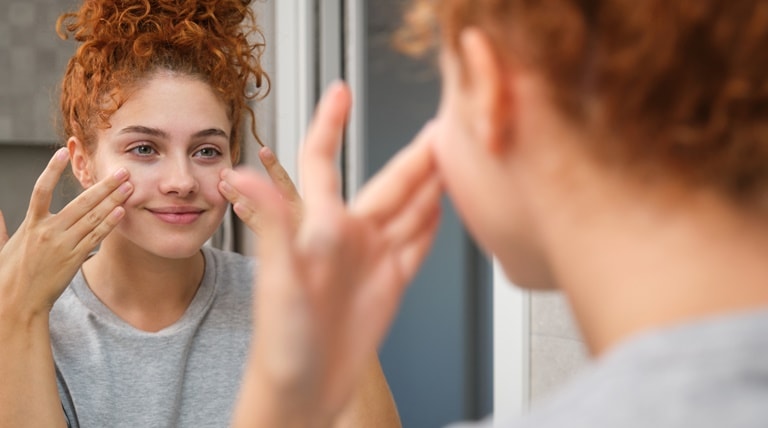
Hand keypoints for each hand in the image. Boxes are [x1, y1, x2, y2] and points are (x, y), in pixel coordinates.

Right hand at [0, 148, 132, 319]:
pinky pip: (96, 237)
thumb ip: (0, 228)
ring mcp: (63, 245)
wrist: (17, 303)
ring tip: (129, 187)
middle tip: (122, 171)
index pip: (41, 189)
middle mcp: (48, 232)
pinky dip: (109, 224)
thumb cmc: (7, 276)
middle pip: (80, 202)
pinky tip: (121, 211)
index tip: (63, 153)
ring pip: (93, 218)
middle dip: (104, 185)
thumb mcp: (1, 247)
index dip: (52, 170)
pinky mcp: (75, 259)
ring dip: (113, 201)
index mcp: (30, 225)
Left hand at [230, 82, 441, 426]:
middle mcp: (346, 235)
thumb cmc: (280, 340)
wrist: (302, 390)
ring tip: (454, 157)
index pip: (323, 161)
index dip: (331, 124)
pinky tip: (444, 205)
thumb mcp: (277, 279)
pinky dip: (434, 223)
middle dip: (415, 153)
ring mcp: (371, 258)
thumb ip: (270, 223)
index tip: (339, 91)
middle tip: (443, 125)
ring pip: (410, 208)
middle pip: (389, 181)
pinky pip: (417, 243)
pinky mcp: (389, 282)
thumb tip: (243, 175)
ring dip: (432, 182)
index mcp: (318, 226)